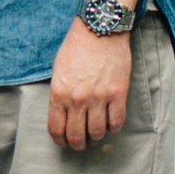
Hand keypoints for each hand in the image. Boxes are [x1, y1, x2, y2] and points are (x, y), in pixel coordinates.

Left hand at [47, 18, 132, 149]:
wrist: (100, 29)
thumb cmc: (77, 46)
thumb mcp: (58, 70)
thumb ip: (59, 94)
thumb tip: (62, 115)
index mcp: (59, 93)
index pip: (56, 129)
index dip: (60, 140)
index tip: (64, 142)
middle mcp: (78, 99)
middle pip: (76, 136)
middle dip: (77, 144)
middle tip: (80, 144)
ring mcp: (99, 97)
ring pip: (97, 132)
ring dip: (96, 136)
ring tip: (96, 132)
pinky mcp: (118, 94)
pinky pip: (116, 122)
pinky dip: (113, 128)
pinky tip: (110, 124)